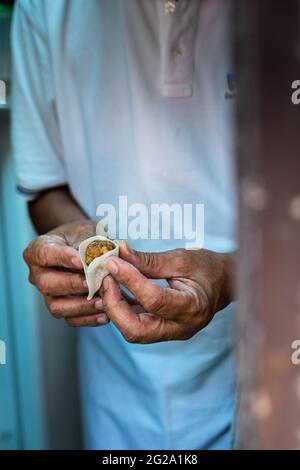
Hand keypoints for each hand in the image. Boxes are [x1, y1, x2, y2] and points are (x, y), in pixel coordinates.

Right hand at [23, 221, 108, 326]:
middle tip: (93, 283)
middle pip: (47, 283)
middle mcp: (38, 274)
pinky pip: (71, 319)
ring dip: (81, 305)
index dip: (62, 258)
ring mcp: (48, 294)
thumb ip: (93, 244)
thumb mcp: (87, 232)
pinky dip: (88, 319)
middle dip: (72, 284)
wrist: (86, 246)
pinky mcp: (62, 309)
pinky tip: (105, 314)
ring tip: (102, 302)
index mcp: (39, 250)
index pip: (44, 254)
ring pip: (57, 306)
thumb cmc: (85, 236)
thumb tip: (109, 255)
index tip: (80, 260)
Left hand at [101, 243, 234, 342]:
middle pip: (135, 330)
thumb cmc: (206, 268)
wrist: (224, 283)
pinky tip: (114, 289)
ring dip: (113, 308)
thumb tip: (118, 251)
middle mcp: (181, 327)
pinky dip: (120, 309)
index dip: (129, 280)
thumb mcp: (180, 259)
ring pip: (131, 331)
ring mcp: (170, 333)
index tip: (112, 261)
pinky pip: (134, 325)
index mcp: (192, 307)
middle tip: (105, 278)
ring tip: (107, 281)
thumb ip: (148, 260)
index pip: (153, 299)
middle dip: (114, 305)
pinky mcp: (161, 331)